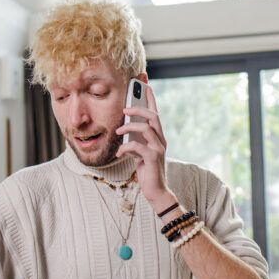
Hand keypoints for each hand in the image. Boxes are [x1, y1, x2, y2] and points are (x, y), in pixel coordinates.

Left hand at [115, 85, 177, 213]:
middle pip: (153, 117)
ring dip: (129, 128)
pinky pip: (138, 146)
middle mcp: (161, 140)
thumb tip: (123, 131)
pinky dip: (125, 148)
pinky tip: (119, 153)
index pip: (155, 114)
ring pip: (147, 128)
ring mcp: (159, 149)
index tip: (145, 85)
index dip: (151, 99)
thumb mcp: (139, 153)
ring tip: (118, 132)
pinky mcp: (153, 158)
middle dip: (138, 109)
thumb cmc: (147, 172)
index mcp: (158, 137)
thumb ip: (135, 141)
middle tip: (124, 109)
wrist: (156, 192)